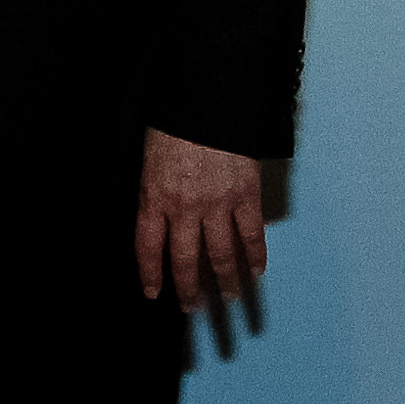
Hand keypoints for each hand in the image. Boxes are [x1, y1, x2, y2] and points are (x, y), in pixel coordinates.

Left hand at [134, 130, 264, 308]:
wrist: (207, 95)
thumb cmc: (175, 119)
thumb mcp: (149, 156)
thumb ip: (153, 190)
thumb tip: (160, 215)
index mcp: (154, 196)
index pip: (148, 248)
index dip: (150, 274)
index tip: (154, 293)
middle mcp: (184, 207)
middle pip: (186, 260)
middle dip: (189, 290)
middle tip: (192, 308)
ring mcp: (217, 203)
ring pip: (221, 256)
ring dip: (225, 282)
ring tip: (228, 298)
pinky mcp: (246, 195)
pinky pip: (251, 234)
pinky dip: (254, 256)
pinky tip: (255, 271)